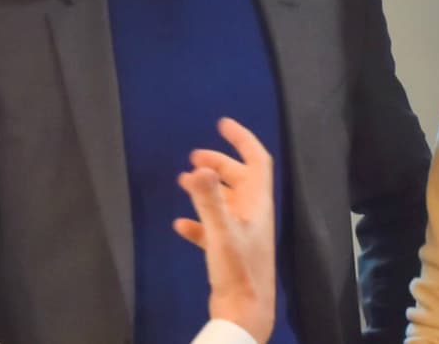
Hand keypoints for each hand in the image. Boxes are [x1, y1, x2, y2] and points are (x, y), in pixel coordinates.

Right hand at [174, 118, 274, 343]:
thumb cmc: (238, 271)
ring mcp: (243, 234)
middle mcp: (254, 215)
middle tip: (194, 157)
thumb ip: (209, 200)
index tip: (222, 124)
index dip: (242, 140)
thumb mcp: (221, 232)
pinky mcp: (230, 252)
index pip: (257, 161)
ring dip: (207, 190)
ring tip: (183, 181)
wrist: (244, 314)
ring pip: (226, 202)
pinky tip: (180, 225)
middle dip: (219, 163)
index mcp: (258, 204)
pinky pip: (214, 229)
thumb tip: (200, 167)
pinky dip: (198, 222)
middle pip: (240, 178)